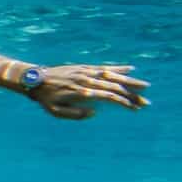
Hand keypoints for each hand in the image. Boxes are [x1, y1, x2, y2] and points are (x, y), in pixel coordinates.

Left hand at [31, 63, 149, 119]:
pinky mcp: (84, 67)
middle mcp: (86, 80)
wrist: (34, 79)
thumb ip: (75, 115)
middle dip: (132, 94)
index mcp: (82, 92)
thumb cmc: (45, 98)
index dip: (124, 102)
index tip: (135, 108)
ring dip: (130, 80)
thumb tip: (95, 113)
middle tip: (146, 102)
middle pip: (114, 86)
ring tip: (145, 85)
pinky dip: (117, 67)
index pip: (108, 96)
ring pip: (112, 75)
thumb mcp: (56, 112)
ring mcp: (86, 72)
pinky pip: (103, 67)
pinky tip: (130, 68)